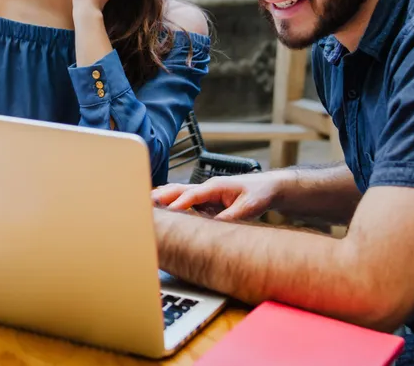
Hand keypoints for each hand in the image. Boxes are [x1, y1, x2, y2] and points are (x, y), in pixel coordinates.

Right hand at [151, 171, 296, 221]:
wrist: (268, 188)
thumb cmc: (259, 194)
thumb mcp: (248, 208)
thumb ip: (230, 217)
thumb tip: (213, 227)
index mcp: (215, 186)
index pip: (192, 195)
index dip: (178, 203)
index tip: (167, 212)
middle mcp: (207, 188)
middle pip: (179, 190)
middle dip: (162, 196)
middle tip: (144, 203)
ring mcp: (205, 193)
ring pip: (179, 193)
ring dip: (164, 197)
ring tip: (146, 204)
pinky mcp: (206, 200)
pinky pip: (186, 201)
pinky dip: (172, 203)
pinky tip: (163, 209)